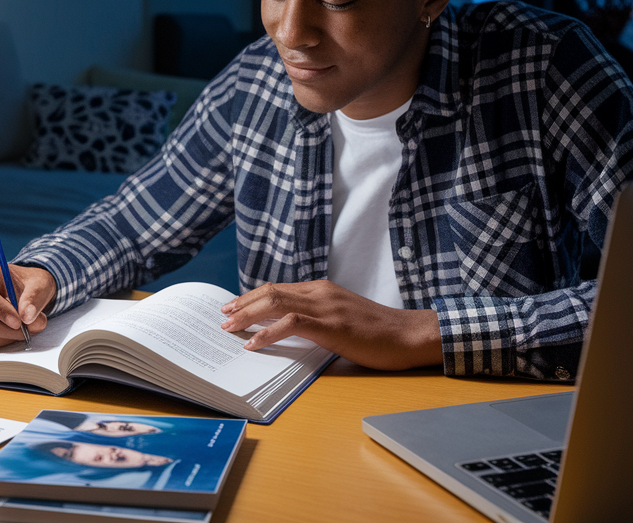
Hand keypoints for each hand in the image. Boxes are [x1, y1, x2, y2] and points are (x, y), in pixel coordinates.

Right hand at [0, 261, 55, 348]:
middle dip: (4, 329)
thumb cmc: (27, 284)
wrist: (23, 292)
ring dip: (4, 337)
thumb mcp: (38, 284)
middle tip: (28, 330)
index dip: (0, 310)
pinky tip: (11, 332)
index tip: (18, 322)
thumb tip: (27, 316)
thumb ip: (34, 298)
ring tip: (24, 329)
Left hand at [220, 280, 442, 370]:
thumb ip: (317, 319)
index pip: (278, 289)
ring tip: (229, 328)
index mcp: (322, 289)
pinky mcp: (333, 325)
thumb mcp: (343, 319)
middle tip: (223, 316)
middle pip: (271, 292)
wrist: (409, 335)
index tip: (233, 307)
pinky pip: (292, 324)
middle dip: (243, 304)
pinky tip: (254, 343)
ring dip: (248, 315)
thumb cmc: (378, 333)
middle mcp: (321, 292)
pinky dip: (268, 332)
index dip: (252, 297)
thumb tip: (288, 331)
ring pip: (276, 303)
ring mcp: (326, 307)